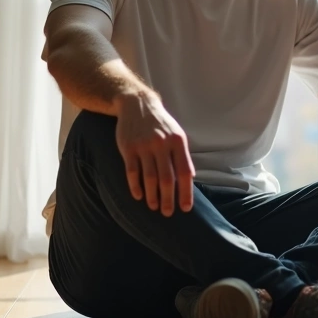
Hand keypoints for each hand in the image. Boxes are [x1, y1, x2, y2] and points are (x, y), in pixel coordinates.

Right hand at [112, 91, 194, 215]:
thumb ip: (182, 155)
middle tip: (167, 213)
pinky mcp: (128, 148)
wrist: (137, 104)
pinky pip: (132, 172)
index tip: (186, 208)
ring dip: (152, 196)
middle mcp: (162, 144)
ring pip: (149, 178)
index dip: (186, 192)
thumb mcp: (177, 134)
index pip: (184, 173)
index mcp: (178, 142)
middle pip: (167, 179)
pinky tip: (139, 196)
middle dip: (168, 199)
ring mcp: (144, 146)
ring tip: (154, 207)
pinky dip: (135, 187)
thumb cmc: (160, 123)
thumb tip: (190, 177)